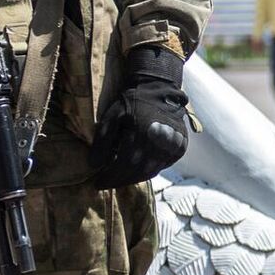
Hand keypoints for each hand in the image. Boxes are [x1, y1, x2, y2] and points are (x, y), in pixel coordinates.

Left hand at [90, 45, 190, 187]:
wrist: (160, 90)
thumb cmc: (132, 103)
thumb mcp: (111, 118)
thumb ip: (102, 142)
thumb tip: (94, 166)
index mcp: (142, 135)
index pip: (124, 166)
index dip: (110, 177)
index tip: (98, 183)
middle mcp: (160, 143)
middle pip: (137, 172)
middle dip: (119, 181)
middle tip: (106, 184)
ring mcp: (173, 147)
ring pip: (150, 172)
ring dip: (133, 178)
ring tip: (119, 179)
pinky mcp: (180, 148)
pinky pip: (161, 167)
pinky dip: (147, 171)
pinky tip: (135, 170)